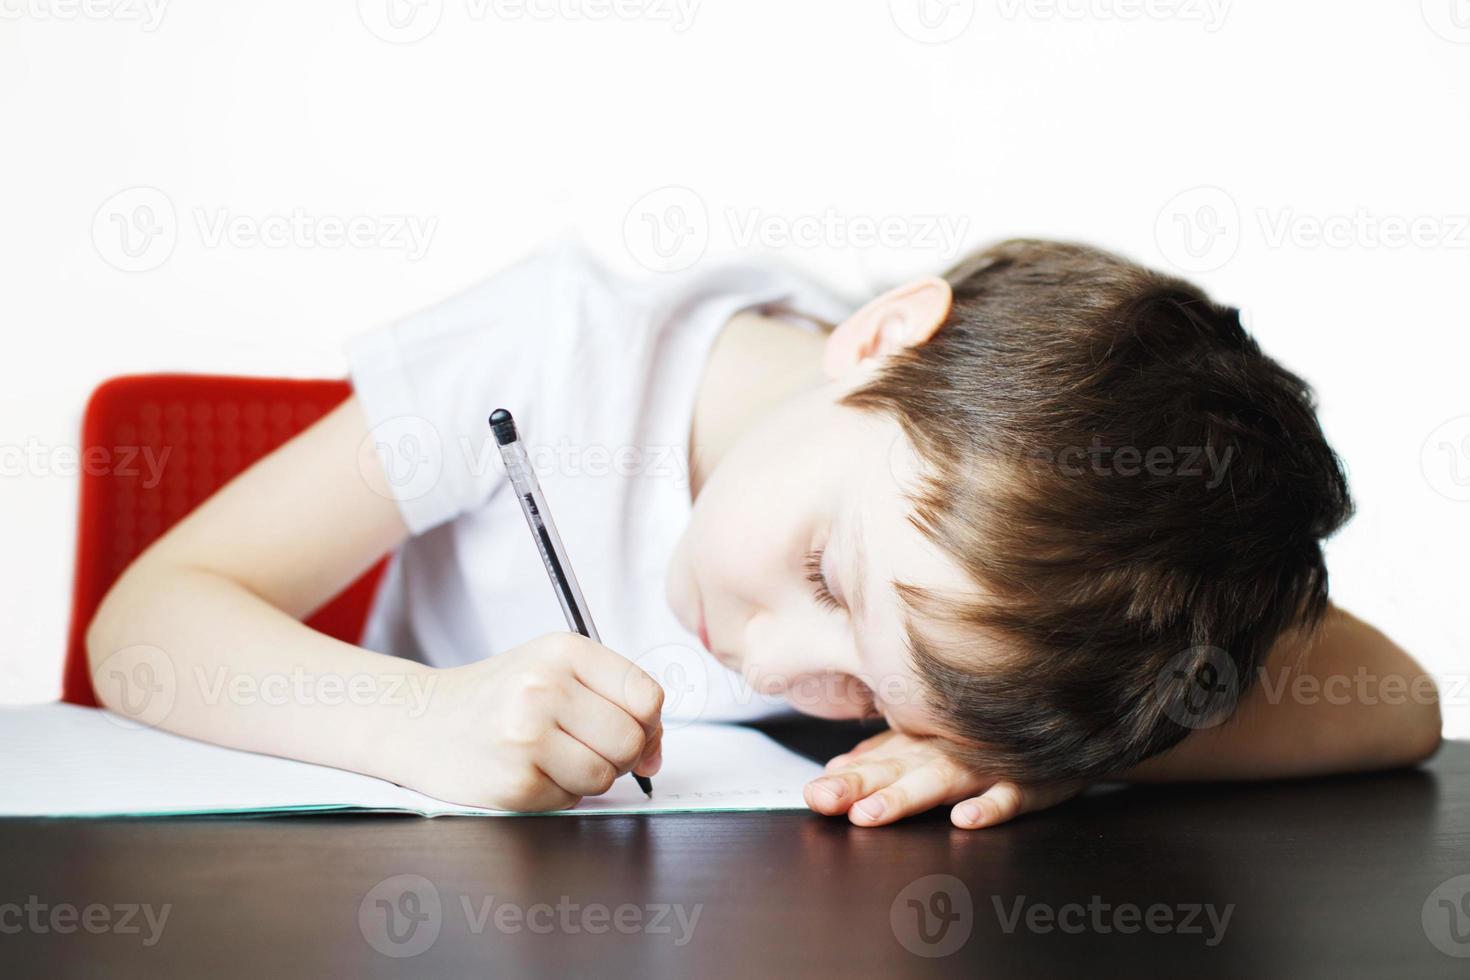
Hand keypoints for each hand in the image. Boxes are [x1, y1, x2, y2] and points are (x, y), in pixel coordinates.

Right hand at [397, 632, 663, 811]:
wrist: (423, 722)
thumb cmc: (501, 696)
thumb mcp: (556, 670)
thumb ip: (617, 700)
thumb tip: (655, 755)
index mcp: (564, 650)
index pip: (646, 696)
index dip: (649, 723)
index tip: (632, 729)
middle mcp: (544, 687)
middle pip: (630, 740)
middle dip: (619, 754)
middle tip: (584, 744)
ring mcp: (527, 736)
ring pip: (605, 776)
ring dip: (588, 776)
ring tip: (552, 756)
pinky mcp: (515, 782)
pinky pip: (571, 800)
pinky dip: (559, 793)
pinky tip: (530, 771)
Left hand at [802, 729, 1084, 829]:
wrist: (1069, 722)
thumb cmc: (992, 736)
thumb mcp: (935, 741)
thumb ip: (888, 753)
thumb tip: (838, 765)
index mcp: (925, 744)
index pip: (876, 762)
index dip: (843, 778)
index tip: (812, 794)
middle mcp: (950, 751)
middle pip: (897, 769)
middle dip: (858, 785)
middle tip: (824, 801)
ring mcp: (990, 764)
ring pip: (943, 780)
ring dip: (906, 796)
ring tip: (872, 814)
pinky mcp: (1032, 778)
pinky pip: (1012, 794)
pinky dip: (990, 805)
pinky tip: (965, 818)